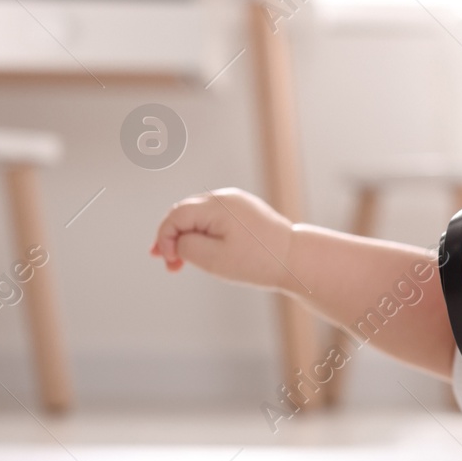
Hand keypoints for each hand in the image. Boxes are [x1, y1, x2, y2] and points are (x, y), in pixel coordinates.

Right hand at [149, 188, 298, 291]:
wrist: (296, 259)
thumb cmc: (258, 262)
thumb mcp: (213, 259)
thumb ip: (186, 246)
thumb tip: (176, 239)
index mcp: (217, 206)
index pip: (176, 215)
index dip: (165, 237)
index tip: (167, 261)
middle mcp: (226, 197)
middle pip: (185, 212)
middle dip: (173, 237)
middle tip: (168, 263)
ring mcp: (237, 202)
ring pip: (199, 216)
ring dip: (187, 236)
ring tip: (180, 261)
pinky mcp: (246, 210)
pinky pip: (215, 218)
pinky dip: (205, 233)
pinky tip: (201, 250)